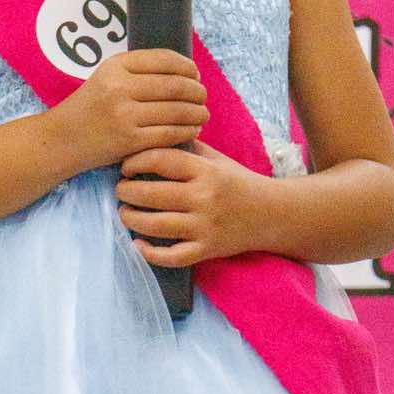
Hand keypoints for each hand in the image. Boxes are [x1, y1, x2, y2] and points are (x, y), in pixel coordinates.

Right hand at [49, 49, 207, 173]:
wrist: (62, 139)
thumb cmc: (90, 108)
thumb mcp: (106, 77)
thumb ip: (138, 71)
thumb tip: (184, 71)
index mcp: (115, 66)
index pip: (164, 59)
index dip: (187, 67)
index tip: (195, 75)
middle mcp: (120, 87)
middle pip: (175, 86)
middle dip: (197, 92)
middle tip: (203, 97)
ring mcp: (125, 115)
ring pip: (176, 111)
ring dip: (197, 113)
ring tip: (202, 114)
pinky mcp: (129, 140)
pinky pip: (169, 133)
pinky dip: (187, 131)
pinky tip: (192, 130)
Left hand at [114, 140, 274, 265]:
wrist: (272, 213)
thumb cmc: (238, 182)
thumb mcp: (216, 159)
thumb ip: (186, 148)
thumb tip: (150, 136)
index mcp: (205, 171)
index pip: (160, 160)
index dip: (135, 161)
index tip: (125, 166)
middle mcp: (204, 198)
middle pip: (152, 194)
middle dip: (127, 192)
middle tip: (120, 190)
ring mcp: (205, 226)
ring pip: (156, 226)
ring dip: (131, 219)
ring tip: (124, 213)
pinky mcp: (207, 250)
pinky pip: (173, 257)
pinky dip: (150, 253)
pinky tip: (138, 245)